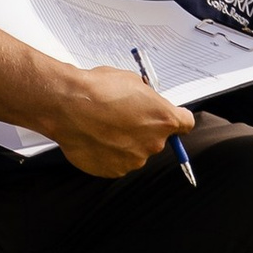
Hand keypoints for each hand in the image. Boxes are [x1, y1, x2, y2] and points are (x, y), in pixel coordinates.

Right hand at [50, 65, 192, 178]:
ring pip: (135, 151)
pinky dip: (108, 153)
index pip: (186, 124)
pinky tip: (95, 138)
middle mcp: (153, 143)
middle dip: (143, 129)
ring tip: (103, 127)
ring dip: (125, 142)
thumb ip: (146, 97)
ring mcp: (133, 160)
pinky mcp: (114, 171)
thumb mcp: (132, 81)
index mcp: (164, 119)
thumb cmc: (97, 90)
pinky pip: (116, 162)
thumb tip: (144, 101)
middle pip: (157, 139)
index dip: (176, 120)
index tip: (170, 119)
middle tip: (122, 117)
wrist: (67, 105)